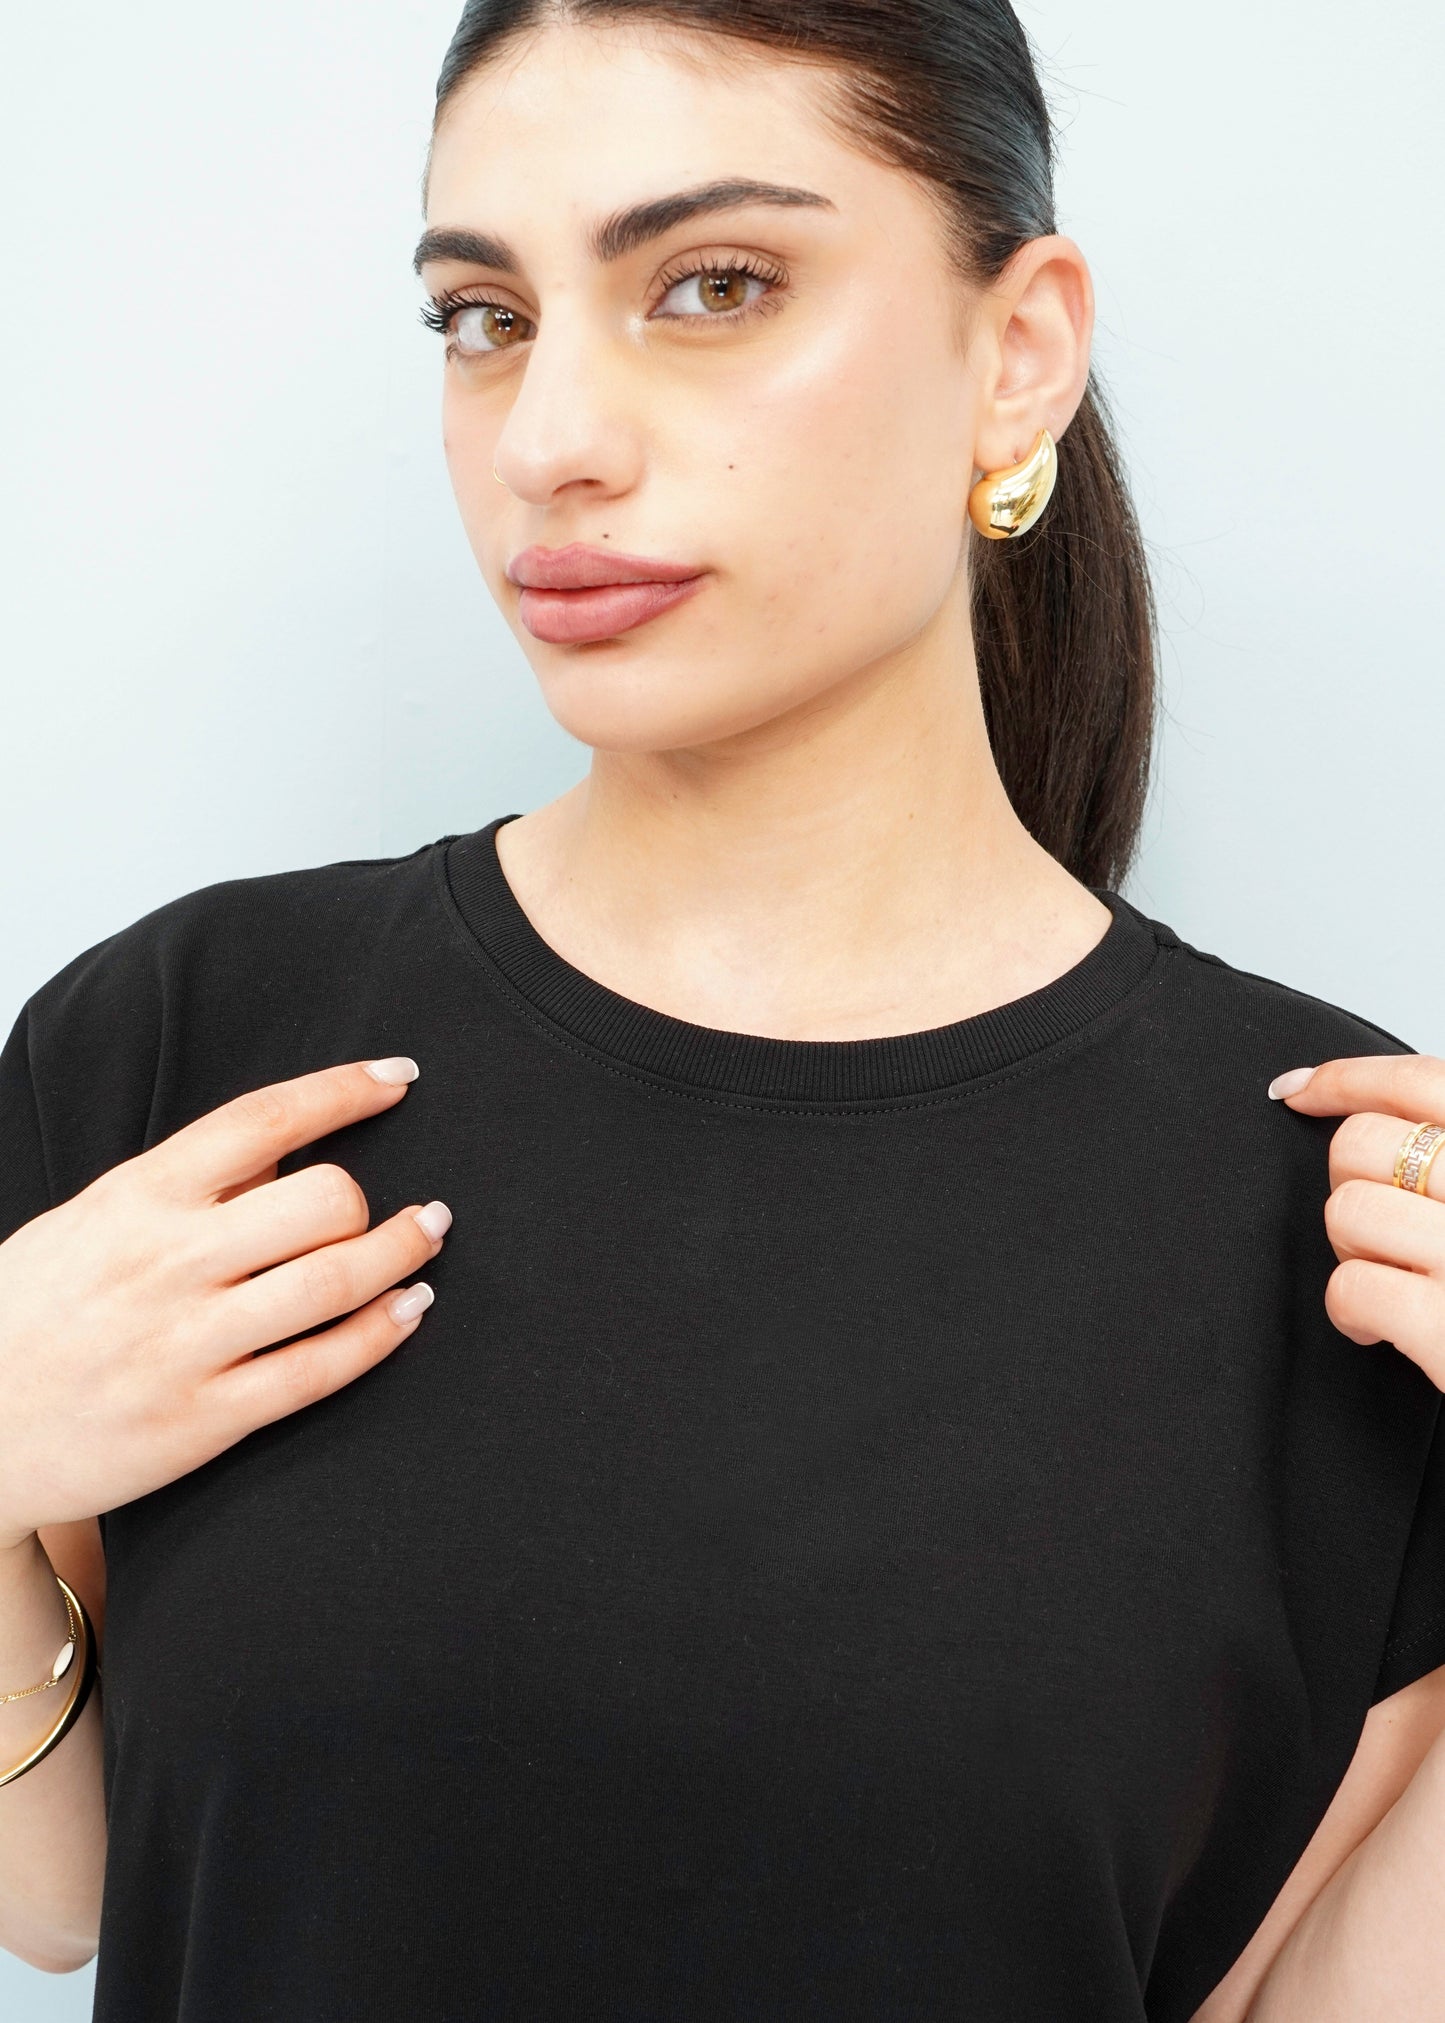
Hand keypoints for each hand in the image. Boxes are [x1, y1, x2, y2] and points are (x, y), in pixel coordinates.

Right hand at [0, 1059, 450, 1551]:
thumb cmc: (36, 1313)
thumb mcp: (92, 1222)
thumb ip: (185, 1187)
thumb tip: (289, 1150)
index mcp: (138, 1196)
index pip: (264, 1119)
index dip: (345, 1089)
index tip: (401, 1076)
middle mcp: (166, 1263)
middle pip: (322, 1199)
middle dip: (372, 1201)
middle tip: (398, 1207)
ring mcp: (186, 1343)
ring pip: (335, 1281)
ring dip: (403, 1254)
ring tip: (426, 1240)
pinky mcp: (203, 1419)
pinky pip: (319, 1368)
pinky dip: (382, 1333)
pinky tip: (411, 1310)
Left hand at [1269, 1055, 1444, 1388]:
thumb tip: (1374, 1114)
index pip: (1424, 1082)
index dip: (1347, 1079)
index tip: (1298, 1092)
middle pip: (1364, 1143)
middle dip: (1348, 1184)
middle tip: (1380, 1232)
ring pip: (1347, 1210)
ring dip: (1351, 1251)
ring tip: (1390, 1281)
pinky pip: (1350, 1287)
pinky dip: (1348, 1312)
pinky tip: (1376, 1328)